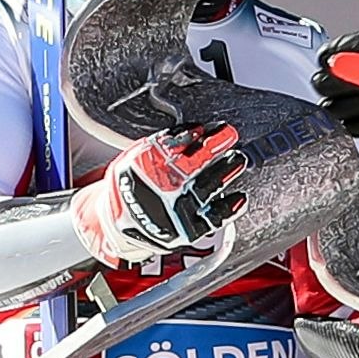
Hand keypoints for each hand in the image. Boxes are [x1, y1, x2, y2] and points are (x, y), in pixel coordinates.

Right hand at [71, 123, 248, 266]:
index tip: (203, 128)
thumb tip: (191, 131)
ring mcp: (179, 210)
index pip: (173, 145)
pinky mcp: (189, 229)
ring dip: (225, 171)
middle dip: (214, 147)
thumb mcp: (134, 160)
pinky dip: (229, 207)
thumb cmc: (130, 187)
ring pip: (208, 187)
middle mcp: (166, 189)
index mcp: (148, 169)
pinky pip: (214, 218)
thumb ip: (158, 146)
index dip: (189, 135)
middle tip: (229, 135)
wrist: (118, 224)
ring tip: (238, 159)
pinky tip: (240, 198)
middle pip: (195, 164)